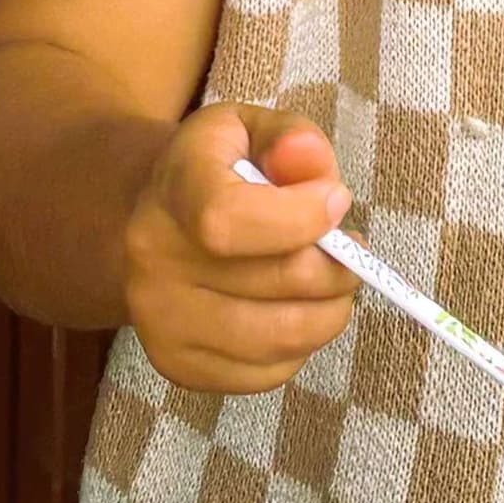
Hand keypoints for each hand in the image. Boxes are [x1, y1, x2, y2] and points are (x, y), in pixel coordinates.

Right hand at [121, 107, 359, 397]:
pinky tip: (292, 311)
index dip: (300, 218)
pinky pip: (269, 372)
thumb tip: (310, 165)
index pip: (228, 219)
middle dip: (336, 268)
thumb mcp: (251, 130)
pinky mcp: (178, 365)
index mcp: (171, 190)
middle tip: (351, 252)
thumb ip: (290, 138)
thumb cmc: (217, 171)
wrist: (152, 220)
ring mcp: (160, 320)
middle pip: (275, 281)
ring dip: (328, 312)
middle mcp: (153, 260)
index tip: (336, 202)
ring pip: (281, 336)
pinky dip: (300, 347)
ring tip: (330, 284)